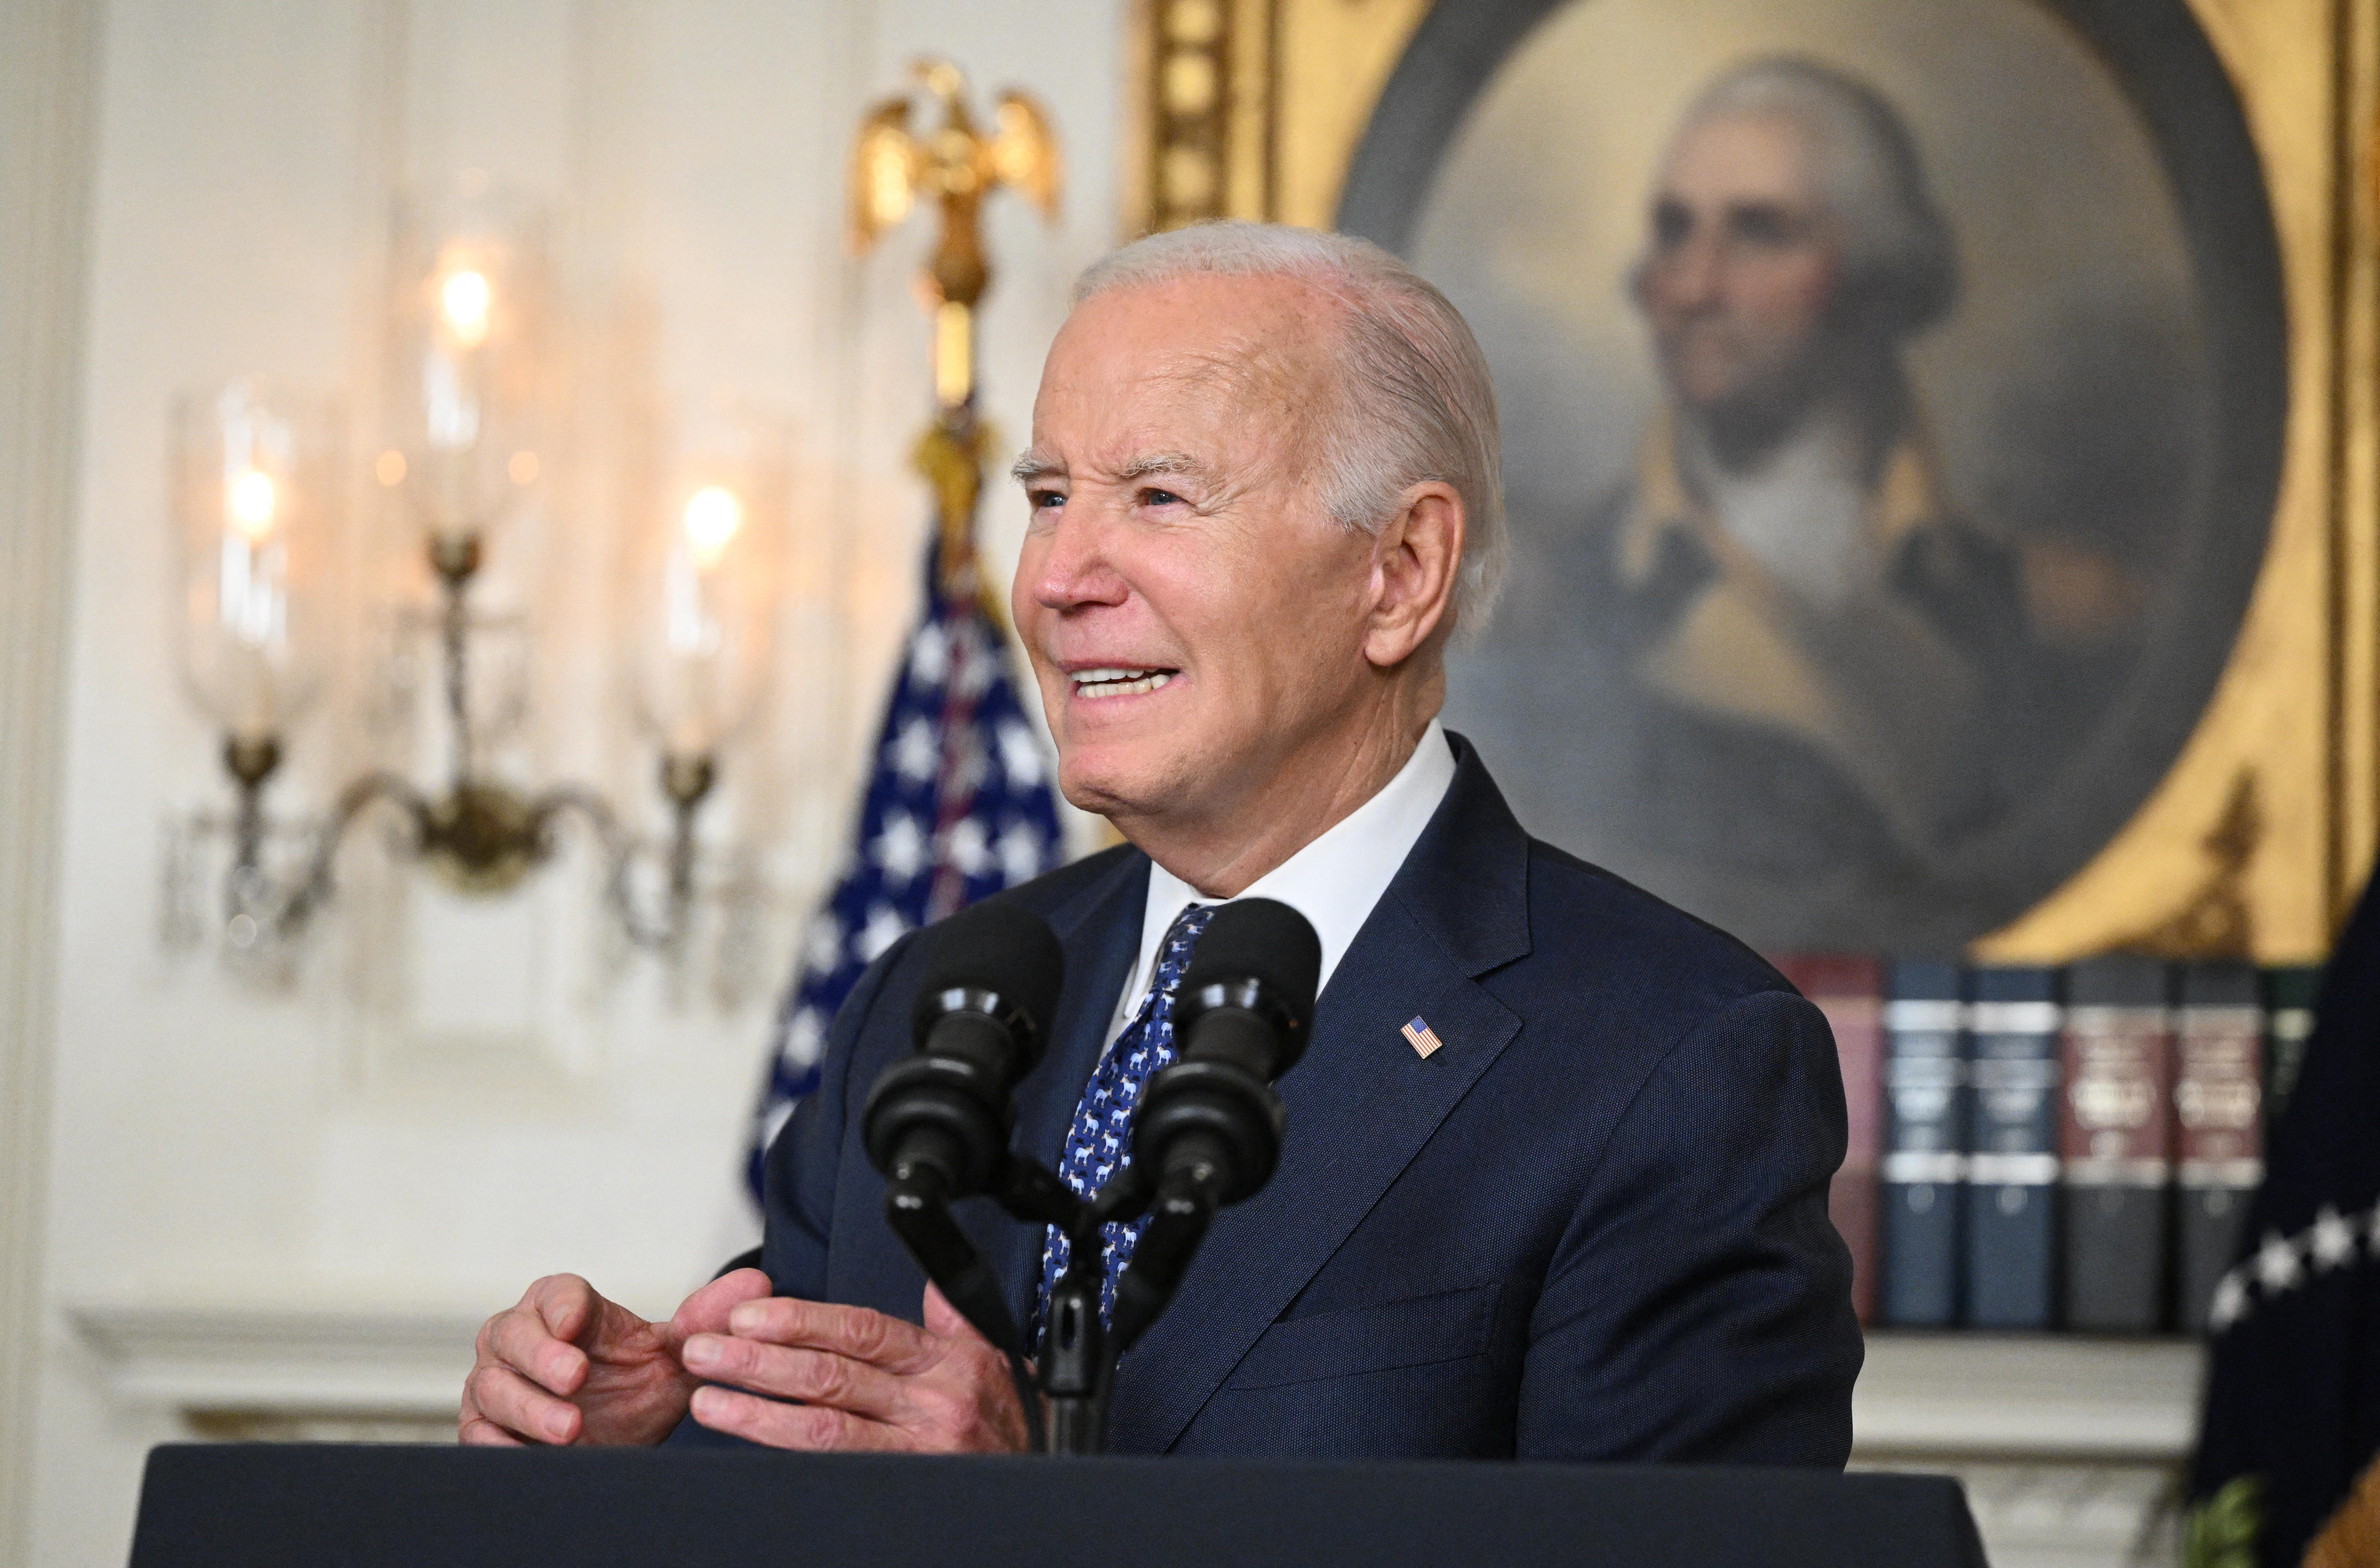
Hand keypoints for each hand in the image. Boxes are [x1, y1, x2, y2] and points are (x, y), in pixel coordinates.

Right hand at [459, 1268, 772, 1445]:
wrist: (614, 1437)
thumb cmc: (636, 1384)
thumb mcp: (676, 1356)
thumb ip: (707, 1322)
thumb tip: (757, 1281)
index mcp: (563, 1307)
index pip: (556, 1294)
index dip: (564, 1308)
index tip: (578, 1326)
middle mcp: (520, 1337)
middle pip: (513, 1334)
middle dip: (542, 1357)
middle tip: (575, 1379)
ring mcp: (497, 1381)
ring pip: (494, 1385)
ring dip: (528, 1407)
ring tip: (568, 1428)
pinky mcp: (484, 1424)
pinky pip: (477, 1432)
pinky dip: (498, 1443)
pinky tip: (524, 1453)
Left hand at [682, 1283, 1028, 1451]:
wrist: (1044, 1473)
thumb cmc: (1007, 1416)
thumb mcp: (989, 1355)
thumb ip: (952, 1317)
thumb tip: (933, 1276)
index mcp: (943, 1361)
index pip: (861, 1332)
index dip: (801, 1320)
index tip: (748, 1315)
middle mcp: (930, 1404)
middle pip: (832, 1377)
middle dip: (760, 1362)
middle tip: (703, 1351)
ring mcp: (917, 1451)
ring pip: (825, 1430)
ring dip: (758, 1414)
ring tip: (708, 1400)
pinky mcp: (905, 1486)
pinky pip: (837, 1470)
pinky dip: (789, 1458)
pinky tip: (751, 1447)